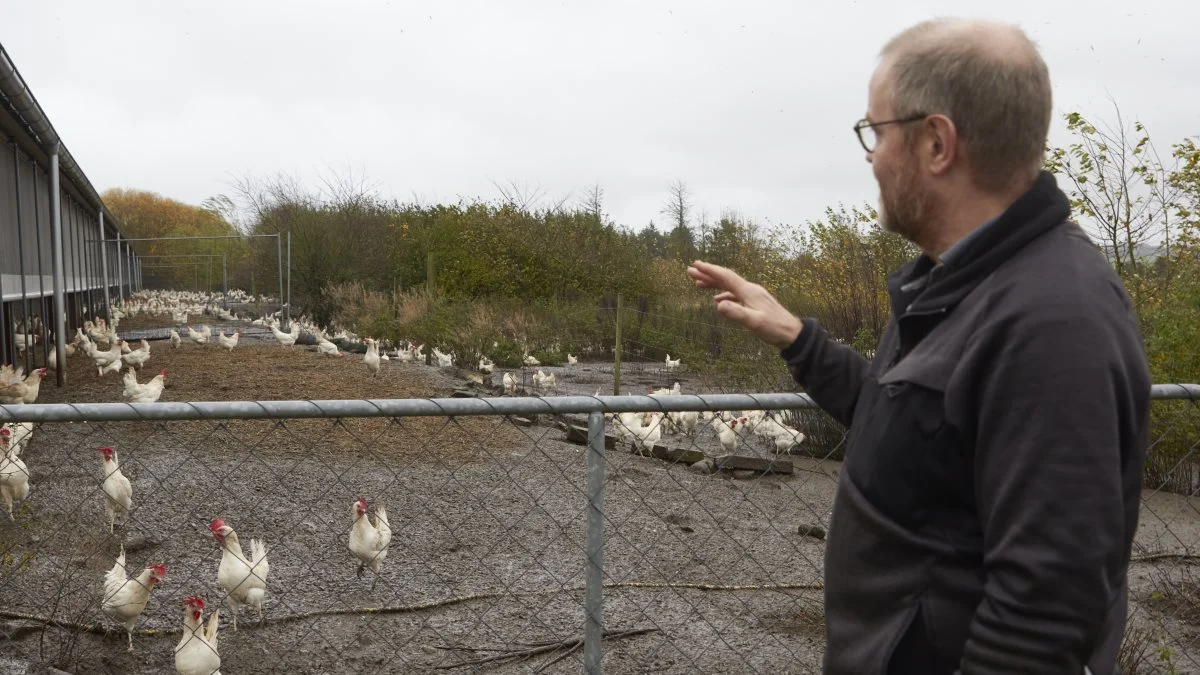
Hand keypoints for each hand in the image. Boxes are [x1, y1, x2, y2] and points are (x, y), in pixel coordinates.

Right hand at [686, 260, 802, 348]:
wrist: (792, 333)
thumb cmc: (775, 329)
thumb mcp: (754, 322)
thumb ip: (736, 313)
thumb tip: (717, 304)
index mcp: (748, 291)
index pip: (726, 277)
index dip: (710, 270)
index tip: (695, 265)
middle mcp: (750, 290)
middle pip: (726, 279)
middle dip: (708, 274)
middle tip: (690, 271)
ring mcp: (753, 295)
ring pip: (730, 286)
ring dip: (714, 284)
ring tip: (699, 284)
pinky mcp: (755, 303)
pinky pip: (735, 294)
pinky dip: (724, 294)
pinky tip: (718, 300)